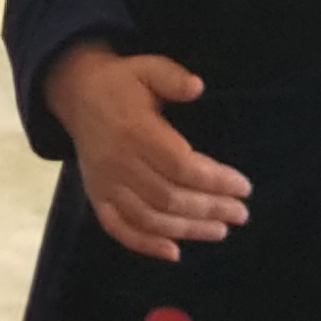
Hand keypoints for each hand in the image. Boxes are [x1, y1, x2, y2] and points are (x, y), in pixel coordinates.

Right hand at [43, 43, 251, 259]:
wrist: (76, 94)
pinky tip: (174, 253)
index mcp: (135, 131)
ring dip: (187, 230)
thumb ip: (171, 76)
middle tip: (241, 213)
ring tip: (220, 231)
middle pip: (170, 197)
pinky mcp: (96, 196)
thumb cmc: (122, 82)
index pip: (181, 166)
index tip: (244, 187)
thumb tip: (197, 87)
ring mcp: (104, 183)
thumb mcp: (146, 67)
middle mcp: (118, 162)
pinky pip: (118, 227)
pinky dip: (144, 244)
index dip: (215, 181)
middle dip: (210, 209)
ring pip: (149, 217)